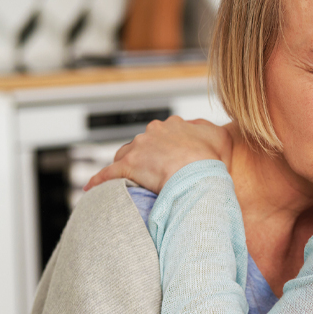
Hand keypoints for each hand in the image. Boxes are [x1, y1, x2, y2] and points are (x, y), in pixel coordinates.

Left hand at [83, 115, 232, 193]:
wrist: (196, 174)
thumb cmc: (210, 161)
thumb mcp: (221, 139)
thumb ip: (211, 132)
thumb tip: (205, 131)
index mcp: (174, 125)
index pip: (165, 133)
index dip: (168, 147)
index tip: (172, 160)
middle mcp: (153, 132)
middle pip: (144, 144)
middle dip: (147, 158)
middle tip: (156, 175)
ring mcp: (139, 148)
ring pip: (126, 155)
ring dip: (128, 167)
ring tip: (132, 183)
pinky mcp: (127, 165)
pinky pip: (108, 173)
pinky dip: (99, 180)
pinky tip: (91, 188)